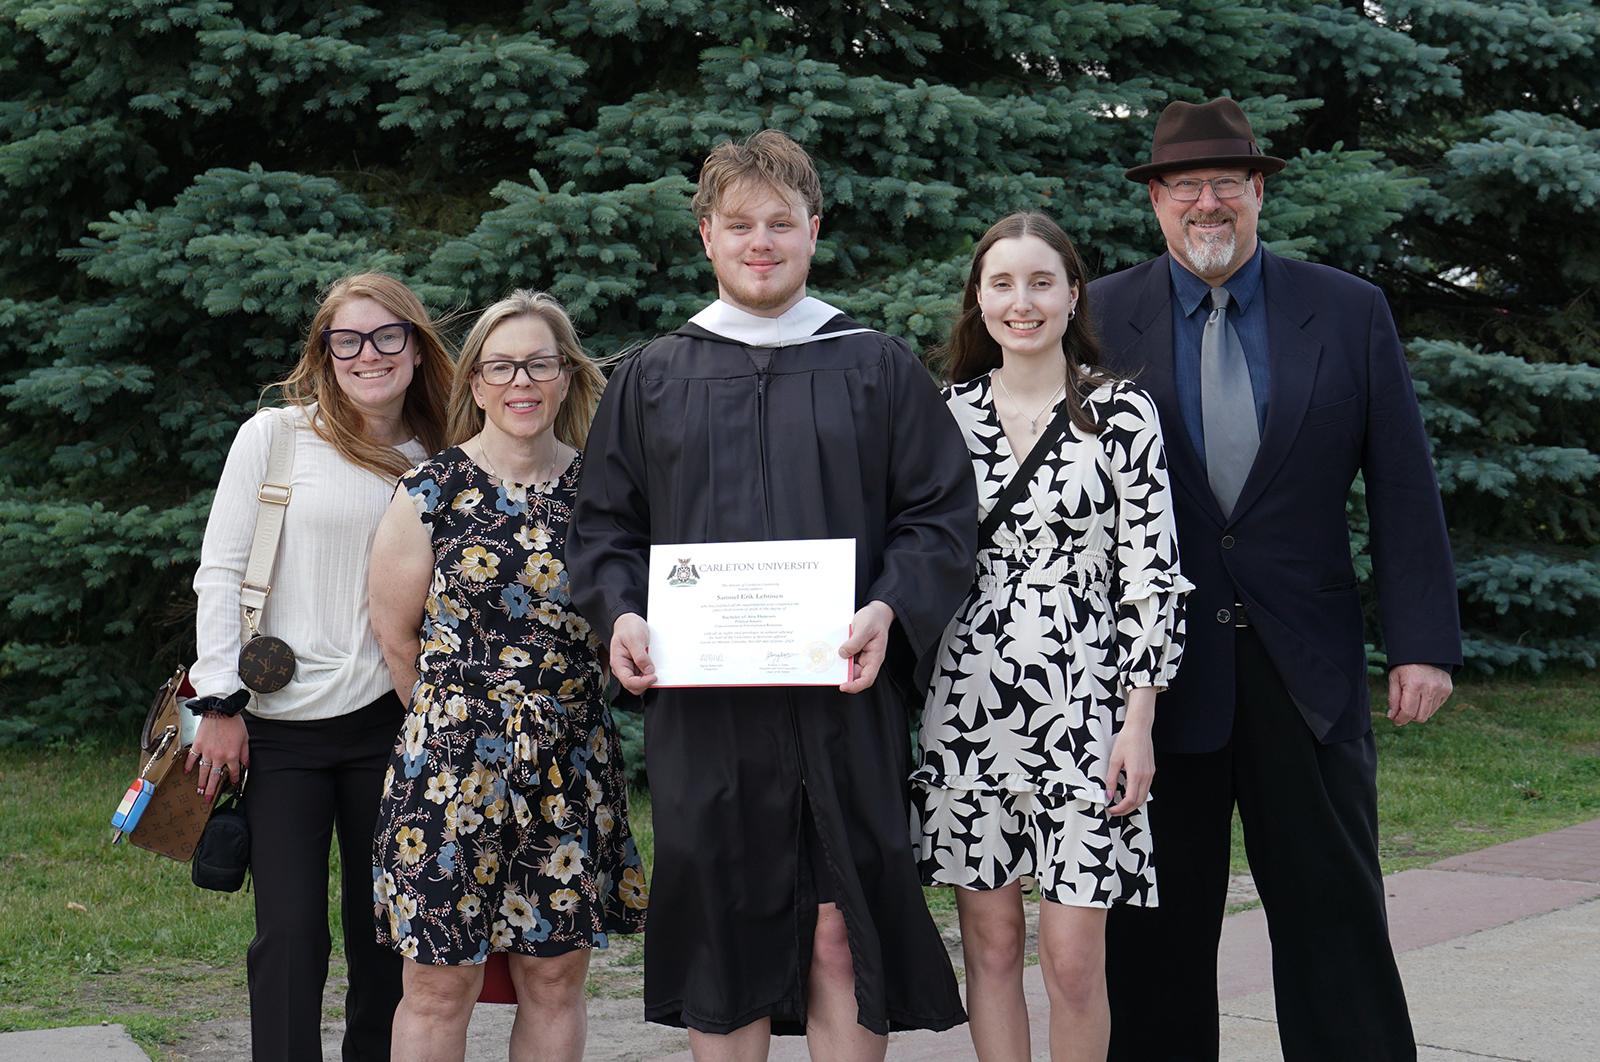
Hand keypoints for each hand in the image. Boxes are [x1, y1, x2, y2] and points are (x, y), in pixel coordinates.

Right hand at [186, 712, 248, 803]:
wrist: (221, 710)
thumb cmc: (234, 722)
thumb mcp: (245, 739)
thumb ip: (244, 753)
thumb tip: (246, 764)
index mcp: (232, 756)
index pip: (233, 772)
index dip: (233, 779)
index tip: (231, 784)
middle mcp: (219, 757)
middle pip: (215, 777)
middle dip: (212, 789)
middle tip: (208, 799)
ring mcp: (207, 752)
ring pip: (203, 771)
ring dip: (201, 782)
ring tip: (199, 791)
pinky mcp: (198, 745)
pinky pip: (192, 758)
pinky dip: (188, 765)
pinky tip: (186, 772)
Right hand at [610, 612, 656, 694]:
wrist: (629, 622)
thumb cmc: (628, 628)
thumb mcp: (635, 639)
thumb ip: (640, 655)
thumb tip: (647, 670)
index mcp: (617, 662)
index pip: (628, 681)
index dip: (642, 682)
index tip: (653, 676)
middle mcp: (622, 667)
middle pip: (633, 686)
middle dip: (645, 682)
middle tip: (655, 672)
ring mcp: (629, 668)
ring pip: (639, 683)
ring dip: (648, 678)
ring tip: (652, 664)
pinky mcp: (635, 667)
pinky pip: (643, 676)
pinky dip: (649, 674)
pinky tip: (651, 665)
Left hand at [838, 600, 895, 693]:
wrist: (875, 612)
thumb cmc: (874, 619)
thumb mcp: (865, 628)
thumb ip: (855, 642)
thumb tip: (843, 653)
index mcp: (875, 657)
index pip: (867, 678)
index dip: (856, 686)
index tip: (843, 686)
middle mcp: (867, 659)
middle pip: (855, 675)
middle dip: (843, 675)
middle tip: (830, 669)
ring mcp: (859, 656)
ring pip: (847, 668)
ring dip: (838, 666)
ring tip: (829, 660)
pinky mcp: (852, 651)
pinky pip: (844, 658)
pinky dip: (837, 657)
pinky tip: (830, 652)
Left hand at [1106, 687, 1155, 815]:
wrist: (1139, 728)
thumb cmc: (1127, 740)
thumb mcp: (1114, 760)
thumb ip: (1111, 779)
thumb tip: (1109, 794)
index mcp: (1136, 774)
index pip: (1130, 800)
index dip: (1121, 808)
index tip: (1112, 809)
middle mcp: (1146, 776)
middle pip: (1139, 802)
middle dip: (1126, 809)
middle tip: (1114, 810)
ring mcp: (1150, 774)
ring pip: (1144, 796)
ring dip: (1132, 803)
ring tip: (1120, 803)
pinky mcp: (1151, 771)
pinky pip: (1146, 788)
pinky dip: (1137, 795)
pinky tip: (1128, 793)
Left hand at [1387, 663, 1451, 725]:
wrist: (1426, 652)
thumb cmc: (1406, 665)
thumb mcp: (1394, 678)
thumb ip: (1393, 699)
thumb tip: (1392, 716)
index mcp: (1414, 685)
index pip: (1408, 712)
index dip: (1401, 719)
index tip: (1396, 721)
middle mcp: (1430, 689)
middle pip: (1420, 717)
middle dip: (1410, 717)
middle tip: (1403, 712)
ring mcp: (1441, 690)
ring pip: (1429, 714)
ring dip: (1419, 712)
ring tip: (1412, 701)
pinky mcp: (1448, 690)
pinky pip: (1436, 707)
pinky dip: (1428, 706)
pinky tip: (1422, 696)